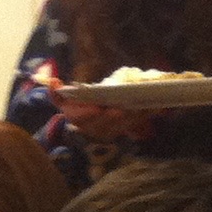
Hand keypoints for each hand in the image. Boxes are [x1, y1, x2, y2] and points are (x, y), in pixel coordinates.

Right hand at [42, 64, 157, 142]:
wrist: (89, 129)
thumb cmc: (77, 110)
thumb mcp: (64, 102)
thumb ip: (57, 93)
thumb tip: (53, 81)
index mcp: (79, 120)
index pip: (82, 118)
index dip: (88, 114)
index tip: (95, 108)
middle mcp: (96, 128)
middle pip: (106, 125)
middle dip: (114, 118)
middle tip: (122, 109)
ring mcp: (112, 130)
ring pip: (123, 125)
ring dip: (134, 117)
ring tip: (145, 105)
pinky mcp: (126, 128)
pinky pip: (137, 122)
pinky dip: (147, 115)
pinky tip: (158, 106)